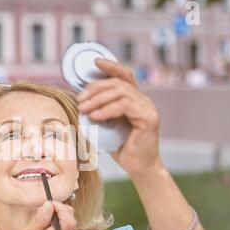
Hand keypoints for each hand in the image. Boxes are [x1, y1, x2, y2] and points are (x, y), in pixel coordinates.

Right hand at [13, 201, 76, 229]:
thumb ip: (40, 219)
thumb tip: (49, 205)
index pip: (67, 217)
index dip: (60, 207)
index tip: (49, 205)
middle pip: (71, 218)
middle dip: (59, 210)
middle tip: (46, 212)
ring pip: (69, 223)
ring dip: (59, 219)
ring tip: (44, 225)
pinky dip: (59, 227)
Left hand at [76, 58, 163, 177]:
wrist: (139, 167)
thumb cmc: (122, 148)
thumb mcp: (107, 126)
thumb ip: (100, 112)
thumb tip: (81, 102)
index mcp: (135, 100)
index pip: (125, 76)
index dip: (111, 66)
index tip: (96, 63)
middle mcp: (143, 100)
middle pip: (118, 83)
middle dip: (95, 88)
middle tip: (80, 100)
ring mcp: (148, 107)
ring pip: (120, 92)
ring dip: (98, 99)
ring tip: (84, 109)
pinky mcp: (148, 117)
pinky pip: (124, 106)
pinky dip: (107, 110)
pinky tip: (95, 116)